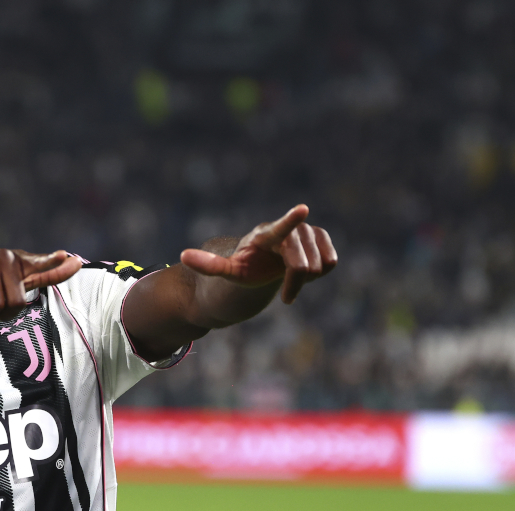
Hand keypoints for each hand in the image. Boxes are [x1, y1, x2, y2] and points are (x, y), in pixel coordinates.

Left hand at [178, 205, 337, 303]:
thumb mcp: (228, 270)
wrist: (264, 262)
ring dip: (306, 279)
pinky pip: (332, 262)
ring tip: (291, 275)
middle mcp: (289, 229)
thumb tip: (182, 256)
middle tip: (285, 296)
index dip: (291, 220)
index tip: (302, 210)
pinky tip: (306, 268)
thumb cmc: (246, 266)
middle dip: (294, 284)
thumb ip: (208, 265)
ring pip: (320, 265)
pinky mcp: (323, 238)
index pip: (280, 228)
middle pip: (302, 265)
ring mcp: (309, 232)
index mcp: (266, 235)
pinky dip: (321, 272)